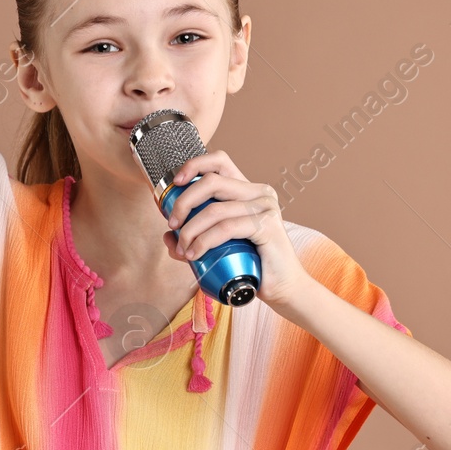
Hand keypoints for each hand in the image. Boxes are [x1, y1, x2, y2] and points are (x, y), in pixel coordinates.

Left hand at [160, 149, 312, 310]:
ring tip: (184, 249)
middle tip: (173, 225)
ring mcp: (265, 207)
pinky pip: (227, 227)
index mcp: (247, 190)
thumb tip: (168, 236)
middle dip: (184, 202)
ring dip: (190, 230)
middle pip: (211, 181)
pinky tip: (196, 254)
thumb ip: (193, 238)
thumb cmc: (252, 265)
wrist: (283, 288)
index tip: (176, 182)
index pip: (219, 161)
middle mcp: (259, 192)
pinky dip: (204, 241)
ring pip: (215, 209)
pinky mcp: (268, 225)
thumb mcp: (217, 247)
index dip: (194, 165)